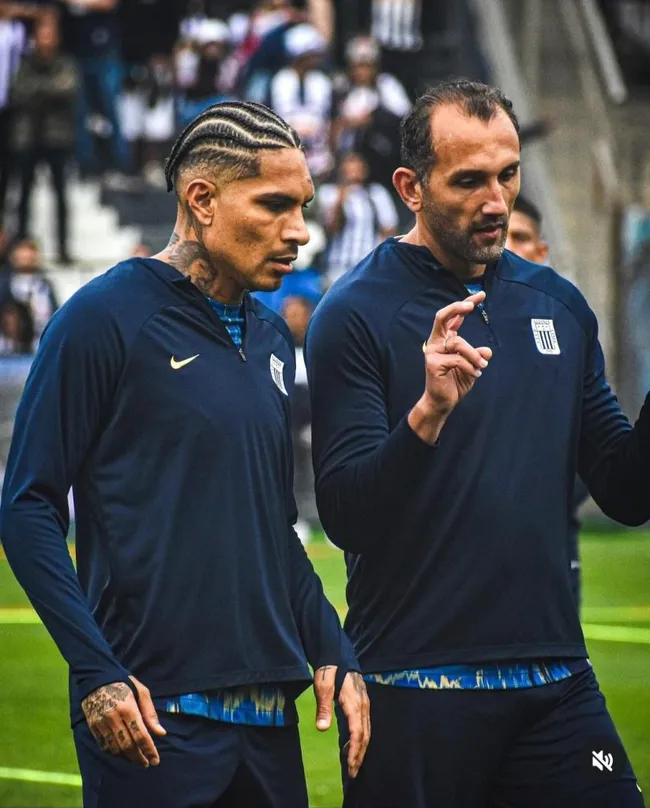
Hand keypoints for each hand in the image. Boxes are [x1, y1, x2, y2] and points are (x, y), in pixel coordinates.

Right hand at [81, 676, 166, 766]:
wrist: (97, 677)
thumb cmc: (124, 682)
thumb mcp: (142, 692)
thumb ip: (150, 713)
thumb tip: (161, 733)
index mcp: (128, 708)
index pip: (141, 735)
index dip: (149, 750)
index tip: (155, 760)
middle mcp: (113, 718)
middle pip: (128, 745)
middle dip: (139, 757)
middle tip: (148, 764)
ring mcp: (101, 723)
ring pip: (115, 748)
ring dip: (127, 757)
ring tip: (137, 759)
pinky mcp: (93, 726)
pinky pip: (103, 745)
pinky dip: (114, 752)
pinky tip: (122, 753)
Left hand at [314, 666, 369, 778]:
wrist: (337, 652)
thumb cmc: (329, 668)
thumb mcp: (322, 685)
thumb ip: (323, 707)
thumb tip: (322, 728)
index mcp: (354, 704)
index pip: (357, 733)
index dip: (354, 752)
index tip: (350, 768)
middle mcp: (363, 706)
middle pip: (365, 736)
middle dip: (359, 756)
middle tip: (353, 774)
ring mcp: (364, 704)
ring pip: (366, 731)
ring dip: (361, 749)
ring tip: (353, 765)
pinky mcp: (362, 702)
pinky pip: (364, 724)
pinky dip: (360, 739)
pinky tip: (352, 745)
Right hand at [409, 292, 491, 442]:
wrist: (442, 402)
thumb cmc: (455, 383)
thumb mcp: (472, 366)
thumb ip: (478, 356)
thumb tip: (487, 351)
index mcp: (445, 340)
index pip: (453, 317)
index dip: (466, 304)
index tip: (481, 295)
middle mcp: (436, 342)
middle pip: (441, 317)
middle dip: (456, 308)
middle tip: (470, 305)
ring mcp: (433, 352)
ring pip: (458, 343)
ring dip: (473, 354)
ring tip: (481, 366)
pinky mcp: (433, 363)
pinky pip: (457, 359)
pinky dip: (470, 366)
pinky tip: (475, 374)